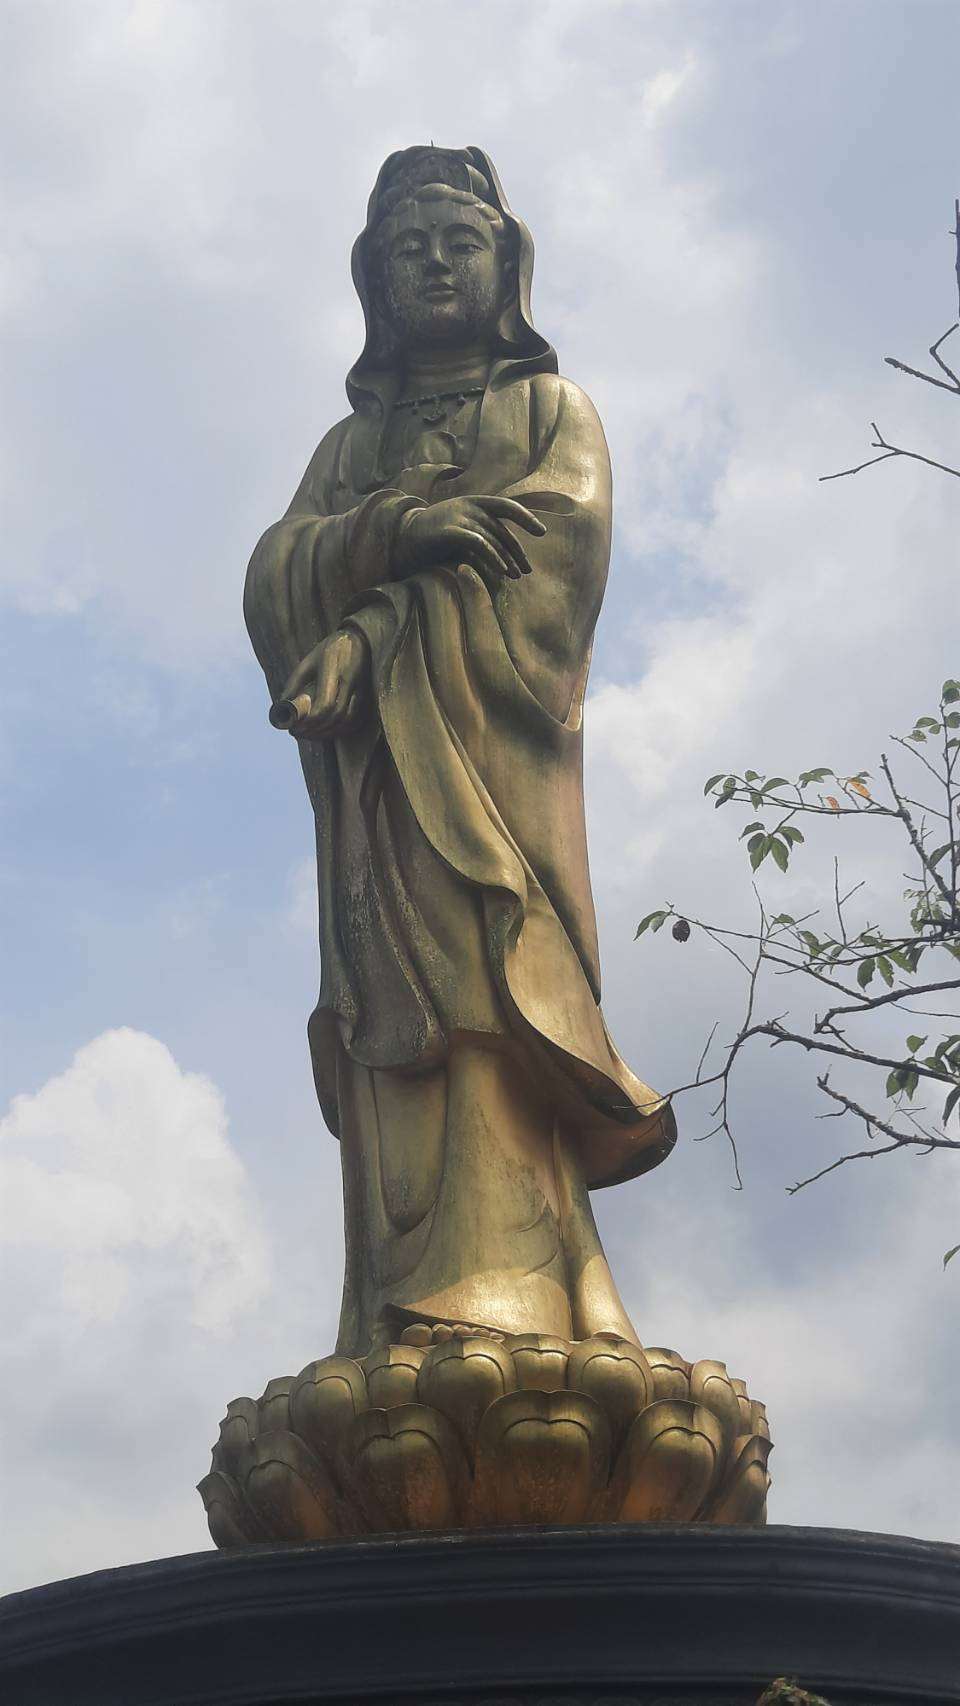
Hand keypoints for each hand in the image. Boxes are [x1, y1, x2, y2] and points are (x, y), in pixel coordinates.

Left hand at [278, 629, 368, 740]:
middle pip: (335, 715)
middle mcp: (349, 679)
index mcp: (333, 668)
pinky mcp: (367, 696)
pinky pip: (354, 720)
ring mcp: (361, 689)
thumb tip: (282, 707)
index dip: (311, 720)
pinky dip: (340, 730)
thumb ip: (294, 683)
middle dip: (315, 729)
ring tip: (309, 734)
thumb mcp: (308, 662)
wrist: (360, 641)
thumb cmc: (329, 651)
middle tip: (298, 733)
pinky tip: (326, 732)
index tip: (295, 726)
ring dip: (327, 732)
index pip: (326, 703)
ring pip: (346, 721)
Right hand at [394, 496, 545, 588]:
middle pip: (502, 529)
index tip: (541, 532)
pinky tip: (501, 571)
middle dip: (516, 551)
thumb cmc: (436, 537)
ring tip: (516, 576)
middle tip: (526, 570)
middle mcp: (469, 505)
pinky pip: (478, 543)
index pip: (507, 507)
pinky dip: (492, 556)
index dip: (526, 518)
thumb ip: (483, 532)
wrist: (403, 536)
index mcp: (474, 502)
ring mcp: (458, 516)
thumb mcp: (462, 528)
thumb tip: (508, 551)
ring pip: (493, 538)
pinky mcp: (449, 531)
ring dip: (507, 559)